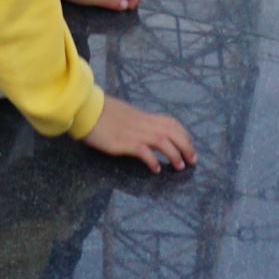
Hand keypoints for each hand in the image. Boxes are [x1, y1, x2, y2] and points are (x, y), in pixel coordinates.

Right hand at [82, 98, 198, 173]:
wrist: (85, 109)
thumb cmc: (101, 113)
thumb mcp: (125, 115)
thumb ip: (138, 122)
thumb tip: (148, 131)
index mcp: (143, 116)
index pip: (171, 122)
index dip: (184, 134)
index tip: (190, 146)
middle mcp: (142, 123)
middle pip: (172, 131)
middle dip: (186, 146)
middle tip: (193, 160)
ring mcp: (133, 132)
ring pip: (162, 140)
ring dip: (174, 154)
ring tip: (179, 166)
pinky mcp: (123, 142)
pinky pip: (143, 150)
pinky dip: (152, 159)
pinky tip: (156, 169)